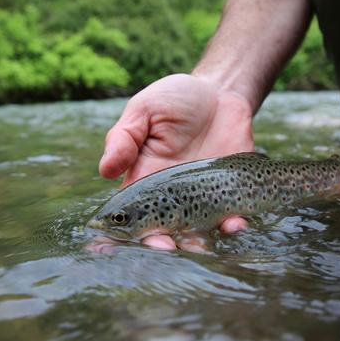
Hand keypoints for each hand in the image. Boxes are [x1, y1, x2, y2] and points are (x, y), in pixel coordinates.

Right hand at [99, 73, 253, 249]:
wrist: (220, 92)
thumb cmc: (175, 100)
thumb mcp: (145, 110)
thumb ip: (125, 138)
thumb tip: (105, 170)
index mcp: (144, 179)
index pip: (129, 213)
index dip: (120, 232)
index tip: (108, 247)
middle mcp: (173, 196)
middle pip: (163, 230)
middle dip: (161, 243)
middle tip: (164, 247)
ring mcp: (203, 198)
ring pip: (198, 231)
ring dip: (198, 244)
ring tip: (199, 247)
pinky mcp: (232, 193)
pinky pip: (232, 216)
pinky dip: (233, 225)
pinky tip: (235, 224)